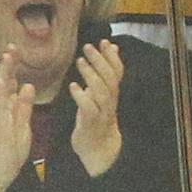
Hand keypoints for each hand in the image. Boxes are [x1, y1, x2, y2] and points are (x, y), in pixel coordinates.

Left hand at [67, 39, 123, 176]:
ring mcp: (102, 113)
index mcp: (112, 95)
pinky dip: (82, 97)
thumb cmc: (96, 119)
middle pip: (110, 79)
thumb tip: (112, 50)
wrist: (98, 150)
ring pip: (102, 92)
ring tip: (80, 61)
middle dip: (101, 61)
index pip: (118, 73)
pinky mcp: (91, 124)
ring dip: (91, 75)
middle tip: (88, 47)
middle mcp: (110, 102)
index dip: (112, 57)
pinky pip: (89, 109)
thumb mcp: (102, 95)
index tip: (104, 42)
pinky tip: (73, 86)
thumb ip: (105, 74)